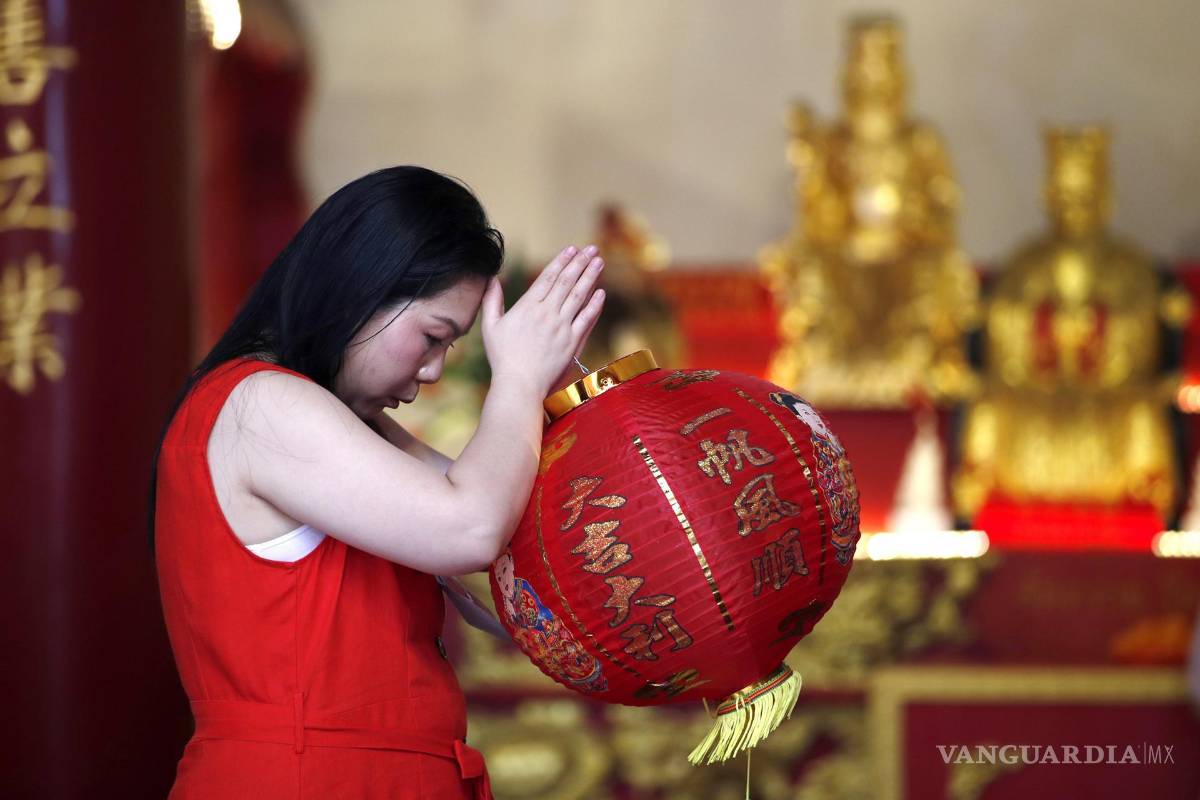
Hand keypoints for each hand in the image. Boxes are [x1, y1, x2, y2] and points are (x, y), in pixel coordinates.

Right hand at [481, 245, 605, 398]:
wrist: (519, 384)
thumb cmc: (502, 357)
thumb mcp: (490, 326)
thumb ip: (491, 300)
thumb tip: (491, 278)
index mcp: (527, 306)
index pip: (548, 277)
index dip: (561, 261)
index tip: (571, 249)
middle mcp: (547, 313)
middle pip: (567, 282)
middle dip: (580, 262)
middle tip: (592, 249)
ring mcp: (562, 327)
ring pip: (579, 296)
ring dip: (591, 277)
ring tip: (599, 262)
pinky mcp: (572, 342)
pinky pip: (586, 319)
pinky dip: (595, 305)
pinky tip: (601, 293)